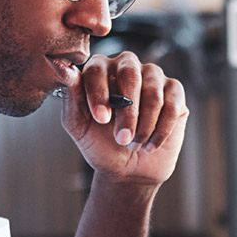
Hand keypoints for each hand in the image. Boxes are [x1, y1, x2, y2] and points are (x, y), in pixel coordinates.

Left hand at [60, 52, 188, 186]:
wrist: (128, 170)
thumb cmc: (101, 144)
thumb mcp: (78, 125)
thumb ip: (71, 96)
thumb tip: (61, 66)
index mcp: (100, 70)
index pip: (97, 69)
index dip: (99, 94)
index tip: (101, 120)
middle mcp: (127, 66)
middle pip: (129, 73)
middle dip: (127, 112)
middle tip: (122, 138)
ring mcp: (153, 77)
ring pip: (153, 92)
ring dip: (144, 125)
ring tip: (134, 144)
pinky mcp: (175, 92)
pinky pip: (172, 104)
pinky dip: (161, 129)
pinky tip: (150, 145)